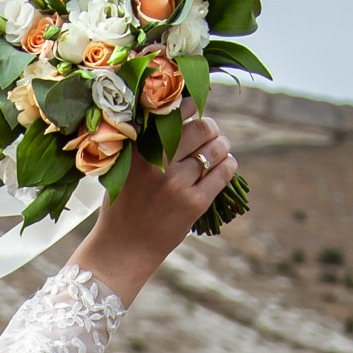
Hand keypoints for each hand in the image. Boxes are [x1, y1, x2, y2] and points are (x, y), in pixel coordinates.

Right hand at [75, 113, 237, 305]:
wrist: (123, 248)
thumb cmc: (124, 203)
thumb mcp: (124, 166)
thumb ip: (146, 141)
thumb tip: (182, 112)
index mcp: (138, 148)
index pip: (174, 112)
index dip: (191, 105)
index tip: (194, 108)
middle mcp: (157, 162)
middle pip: (201, 127)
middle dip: (211, 127)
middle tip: (210, 132)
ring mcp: (177, 184)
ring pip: (216, 148)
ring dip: (222, 145)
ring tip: (220, 149)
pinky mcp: (194, 203)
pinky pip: (223, 173)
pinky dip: (229, 165)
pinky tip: (226, 165)